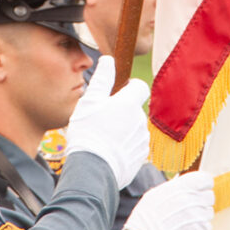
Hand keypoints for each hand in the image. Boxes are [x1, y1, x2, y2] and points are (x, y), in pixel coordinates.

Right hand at [64, 56, 149, 188]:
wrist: (93, 170)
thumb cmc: (88, 132)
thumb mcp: (90, 101)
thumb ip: (102, 79)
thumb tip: (108, 60)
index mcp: (129, 104)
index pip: (140, 87)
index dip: (130, 86)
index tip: (118, 92)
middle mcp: (140, 120)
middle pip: (133, 110)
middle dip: (121, 112)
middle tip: (101, 120)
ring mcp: (142, 140)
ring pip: (133, 129)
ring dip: (122, 130)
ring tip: (102, 139)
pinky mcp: (140, 158)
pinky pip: (133, 147)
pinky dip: (123, 147)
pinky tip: (108, 152)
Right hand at [122, 171, 214, 229]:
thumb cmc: (146, 218)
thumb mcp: (156, 194)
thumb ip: (174, 188)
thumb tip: (184, 185)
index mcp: (180, 186)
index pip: (206, 179)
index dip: (204, 185)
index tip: (199, 190)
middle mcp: (191, 198)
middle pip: (210, 196)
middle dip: (203, 202)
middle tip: (192, 208)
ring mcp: (196, 215)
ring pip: (209, 213)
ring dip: (201, 217)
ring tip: (187, 221)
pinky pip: (207, 228)